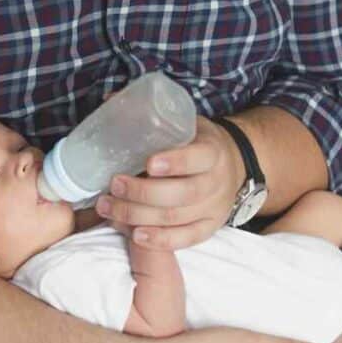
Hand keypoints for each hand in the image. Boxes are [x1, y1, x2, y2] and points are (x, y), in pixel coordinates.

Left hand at [95, 114, 245, 250]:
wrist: (233, 166)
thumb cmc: (197, 143)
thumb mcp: (185, 123)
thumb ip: (152, 115)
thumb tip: (109, 101)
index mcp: (213, 151)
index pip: (198, 158)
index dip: (175, 162)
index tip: (148, 163)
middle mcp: (216, 183)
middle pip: (182, 194)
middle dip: (143, 193)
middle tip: (113, 185)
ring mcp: (214, 209)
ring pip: (177, 218)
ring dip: (138, 216)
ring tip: (108, 208)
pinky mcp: (208, 228)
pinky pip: (185, 239)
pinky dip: (160, 240)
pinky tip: (135, 235)